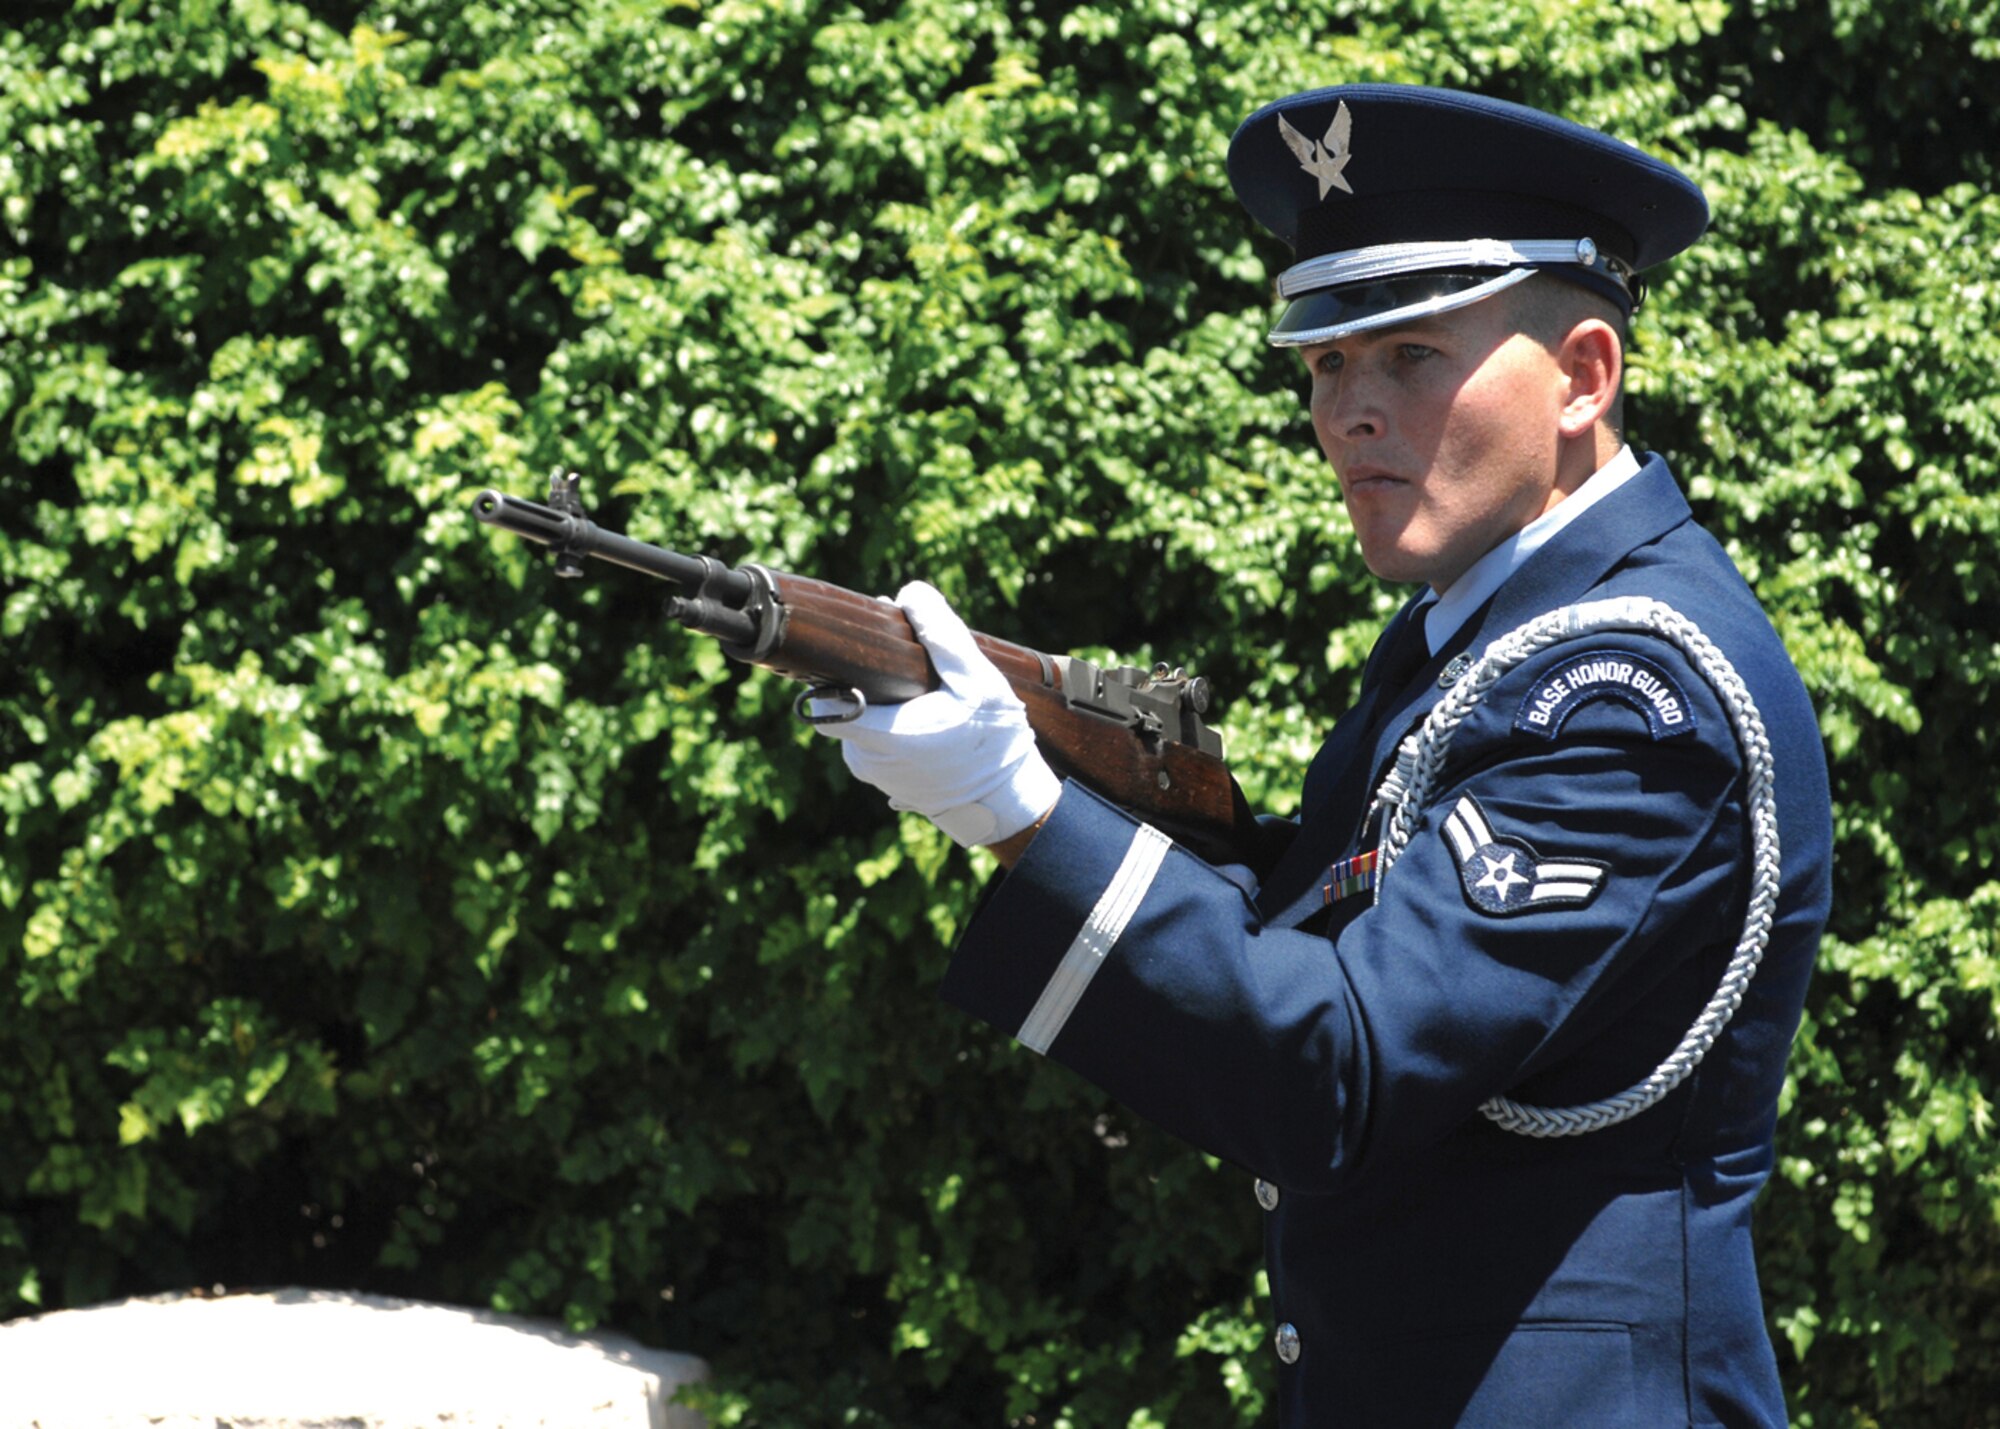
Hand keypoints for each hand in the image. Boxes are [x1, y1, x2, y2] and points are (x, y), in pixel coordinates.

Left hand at [813, 581, 1060, 847]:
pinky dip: (894, 722)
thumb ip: (942, 634)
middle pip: (847, 701)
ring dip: (885, 699)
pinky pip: (877, 741)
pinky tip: (928, 714)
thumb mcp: (976, 680)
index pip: (825, 699)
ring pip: (863, 720)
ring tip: (927, 690)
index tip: (866, 644)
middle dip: (872, 676)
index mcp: (881, 736)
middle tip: (913, 657)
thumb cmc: (993, 741)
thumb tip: (908, 593)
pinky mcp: (886, 783)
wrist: (1008, 800)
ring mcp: (874, 775)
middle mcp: (866, 760)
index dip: (837, 666)